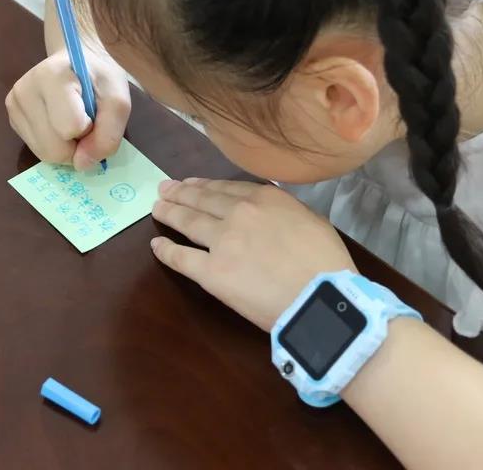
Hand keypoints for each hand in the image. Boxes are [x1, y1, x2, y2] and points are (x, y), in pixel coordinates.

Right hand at [6, 47, 130, 170]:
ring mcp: (13, 104)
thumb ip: (108, 135)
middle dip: (76, 146)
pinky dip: (53, 144)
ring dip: (65, 146)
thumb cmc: (99, 77)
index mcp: (51, 76)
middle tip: (85, 123)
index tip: (93, 111)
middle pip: (53, 149)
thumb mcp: (118, 100)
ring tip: (72, 122)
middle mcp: (24, 90)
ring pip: (43, 153)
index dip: (90, 129)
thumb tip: (82, 165)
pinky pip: (36, 149)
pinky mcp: (12, 117)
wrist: (75, 61)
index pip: (70, 128)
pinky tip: (58, 123)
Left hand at [151, 179, 356, 330]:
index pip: (226, 187)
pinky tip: (156, 245)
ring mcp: (222, 241)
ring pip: (187, 221)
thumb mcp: (311, 219)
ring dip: (169, 212)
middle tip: (164, 189)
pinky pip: (181, 258)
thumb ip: (284, 210)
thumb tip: (270, 211)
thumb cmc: (326, 263)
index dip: (205, 185)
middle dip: (180, 192)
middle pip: (201, 199)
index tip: (191, 184)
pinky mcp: (211, 272)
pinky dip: (166, 250)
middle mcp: (239, 213)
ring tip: (157, 208)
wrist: (322, 298)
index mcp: (265, 197)